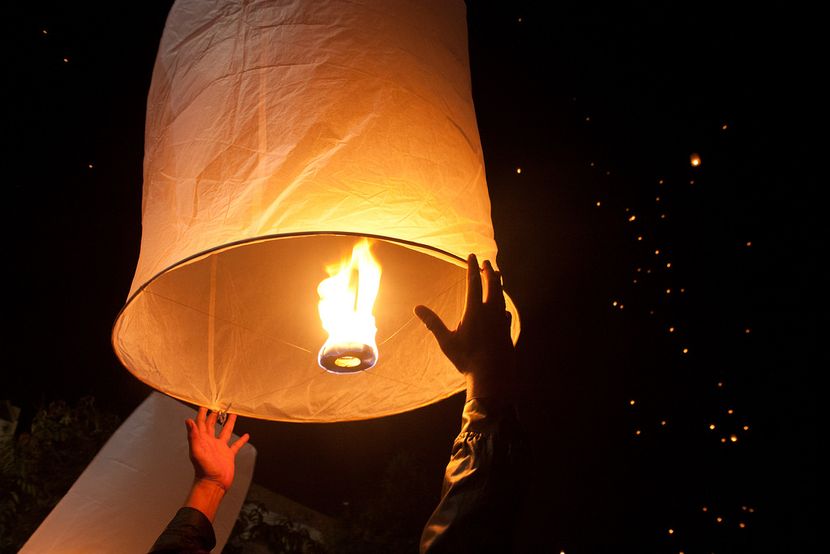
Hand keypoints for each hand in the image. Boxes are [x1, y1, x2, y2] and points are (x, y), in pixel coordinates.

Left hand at [186, 407, 249, 491]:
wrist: (213, 484)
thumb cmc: (203, 469)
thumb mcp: (197, 451)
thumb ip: (193, 436)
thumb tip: (188, 421)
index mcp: (202, 440)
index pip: (201, 423)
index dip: (202, 414)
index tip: (204, 405)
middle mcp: (211, 442)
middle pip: (213, 425)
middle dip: (214, 415)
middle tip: (218, 406)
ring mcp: (220, 448)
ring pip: (226, 432)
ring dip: (229, 423)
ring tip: (233, 414)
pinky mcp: (229, 455)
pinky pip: (236, 445)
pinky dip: (241, 440)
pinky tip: (246, 436)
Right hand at [415, 254, 514, 400]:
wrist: (493, 375)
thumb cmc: (467, 359)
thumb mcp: (446, 341)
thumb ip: (432, 323)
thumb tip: (417, 308)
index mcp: (475, 310)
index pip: (474, 282)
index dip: (472, 267)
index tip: (472, 256)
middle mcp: (491, 311)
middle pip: (492, 284)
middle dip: (489, 271)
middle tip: (487, 262)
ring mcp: (501, 320)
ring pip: (501, 296)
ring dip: (498, 284)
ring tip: (497, 277)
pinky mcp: (507, 330)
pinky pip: (506, 312)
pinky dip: (502, 306)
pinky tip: (502, 308)